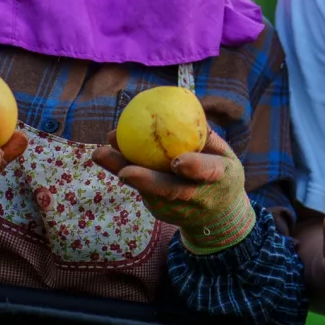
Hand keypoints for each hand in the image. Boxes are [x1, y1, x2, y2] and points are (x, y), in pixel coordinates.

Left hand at [93, 130, 256, 253]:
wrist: (219, 217)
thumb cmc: (221, 174)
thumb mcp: (224, 155)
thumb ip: (205, 137)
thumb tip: (184, 107)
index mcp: (220, 178)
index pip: (207, 173)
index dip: (193, 167)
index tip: (178, 162)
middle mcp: (197, 198)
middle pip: (169, 190)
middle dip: (146, 181)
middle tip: (125, 169)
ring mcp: (177, 209)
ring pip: (147, 191)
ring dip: (122, 171)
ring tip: (100, 154)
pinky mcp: (160, 211)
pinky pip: (141, 188)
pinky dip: (125, 171)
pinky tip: (108, 155)